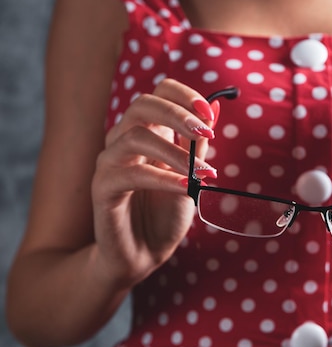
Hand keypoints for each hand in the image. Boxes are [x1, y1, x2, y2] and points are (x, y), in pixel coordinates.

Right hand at [91, 78, 219, 287]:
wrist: (144, 254)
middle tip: (207, 134)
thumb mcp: (191, 176)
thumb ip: (198, 145)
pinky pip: (130, 174)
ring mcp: (109, 163)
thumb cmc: (167, 213)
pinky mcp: (102, 189)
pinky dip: (163, 179)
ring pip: (135, 136)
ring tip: (203, 173)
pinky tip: (186, 188)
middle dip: (178, 114)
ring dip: (176, 152)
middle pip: (142, 104)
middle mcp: (124, 140)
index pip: (159, 92)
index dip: (185, 96)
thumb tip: (214, 107)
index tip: (209, 116)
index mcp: (148, 131)